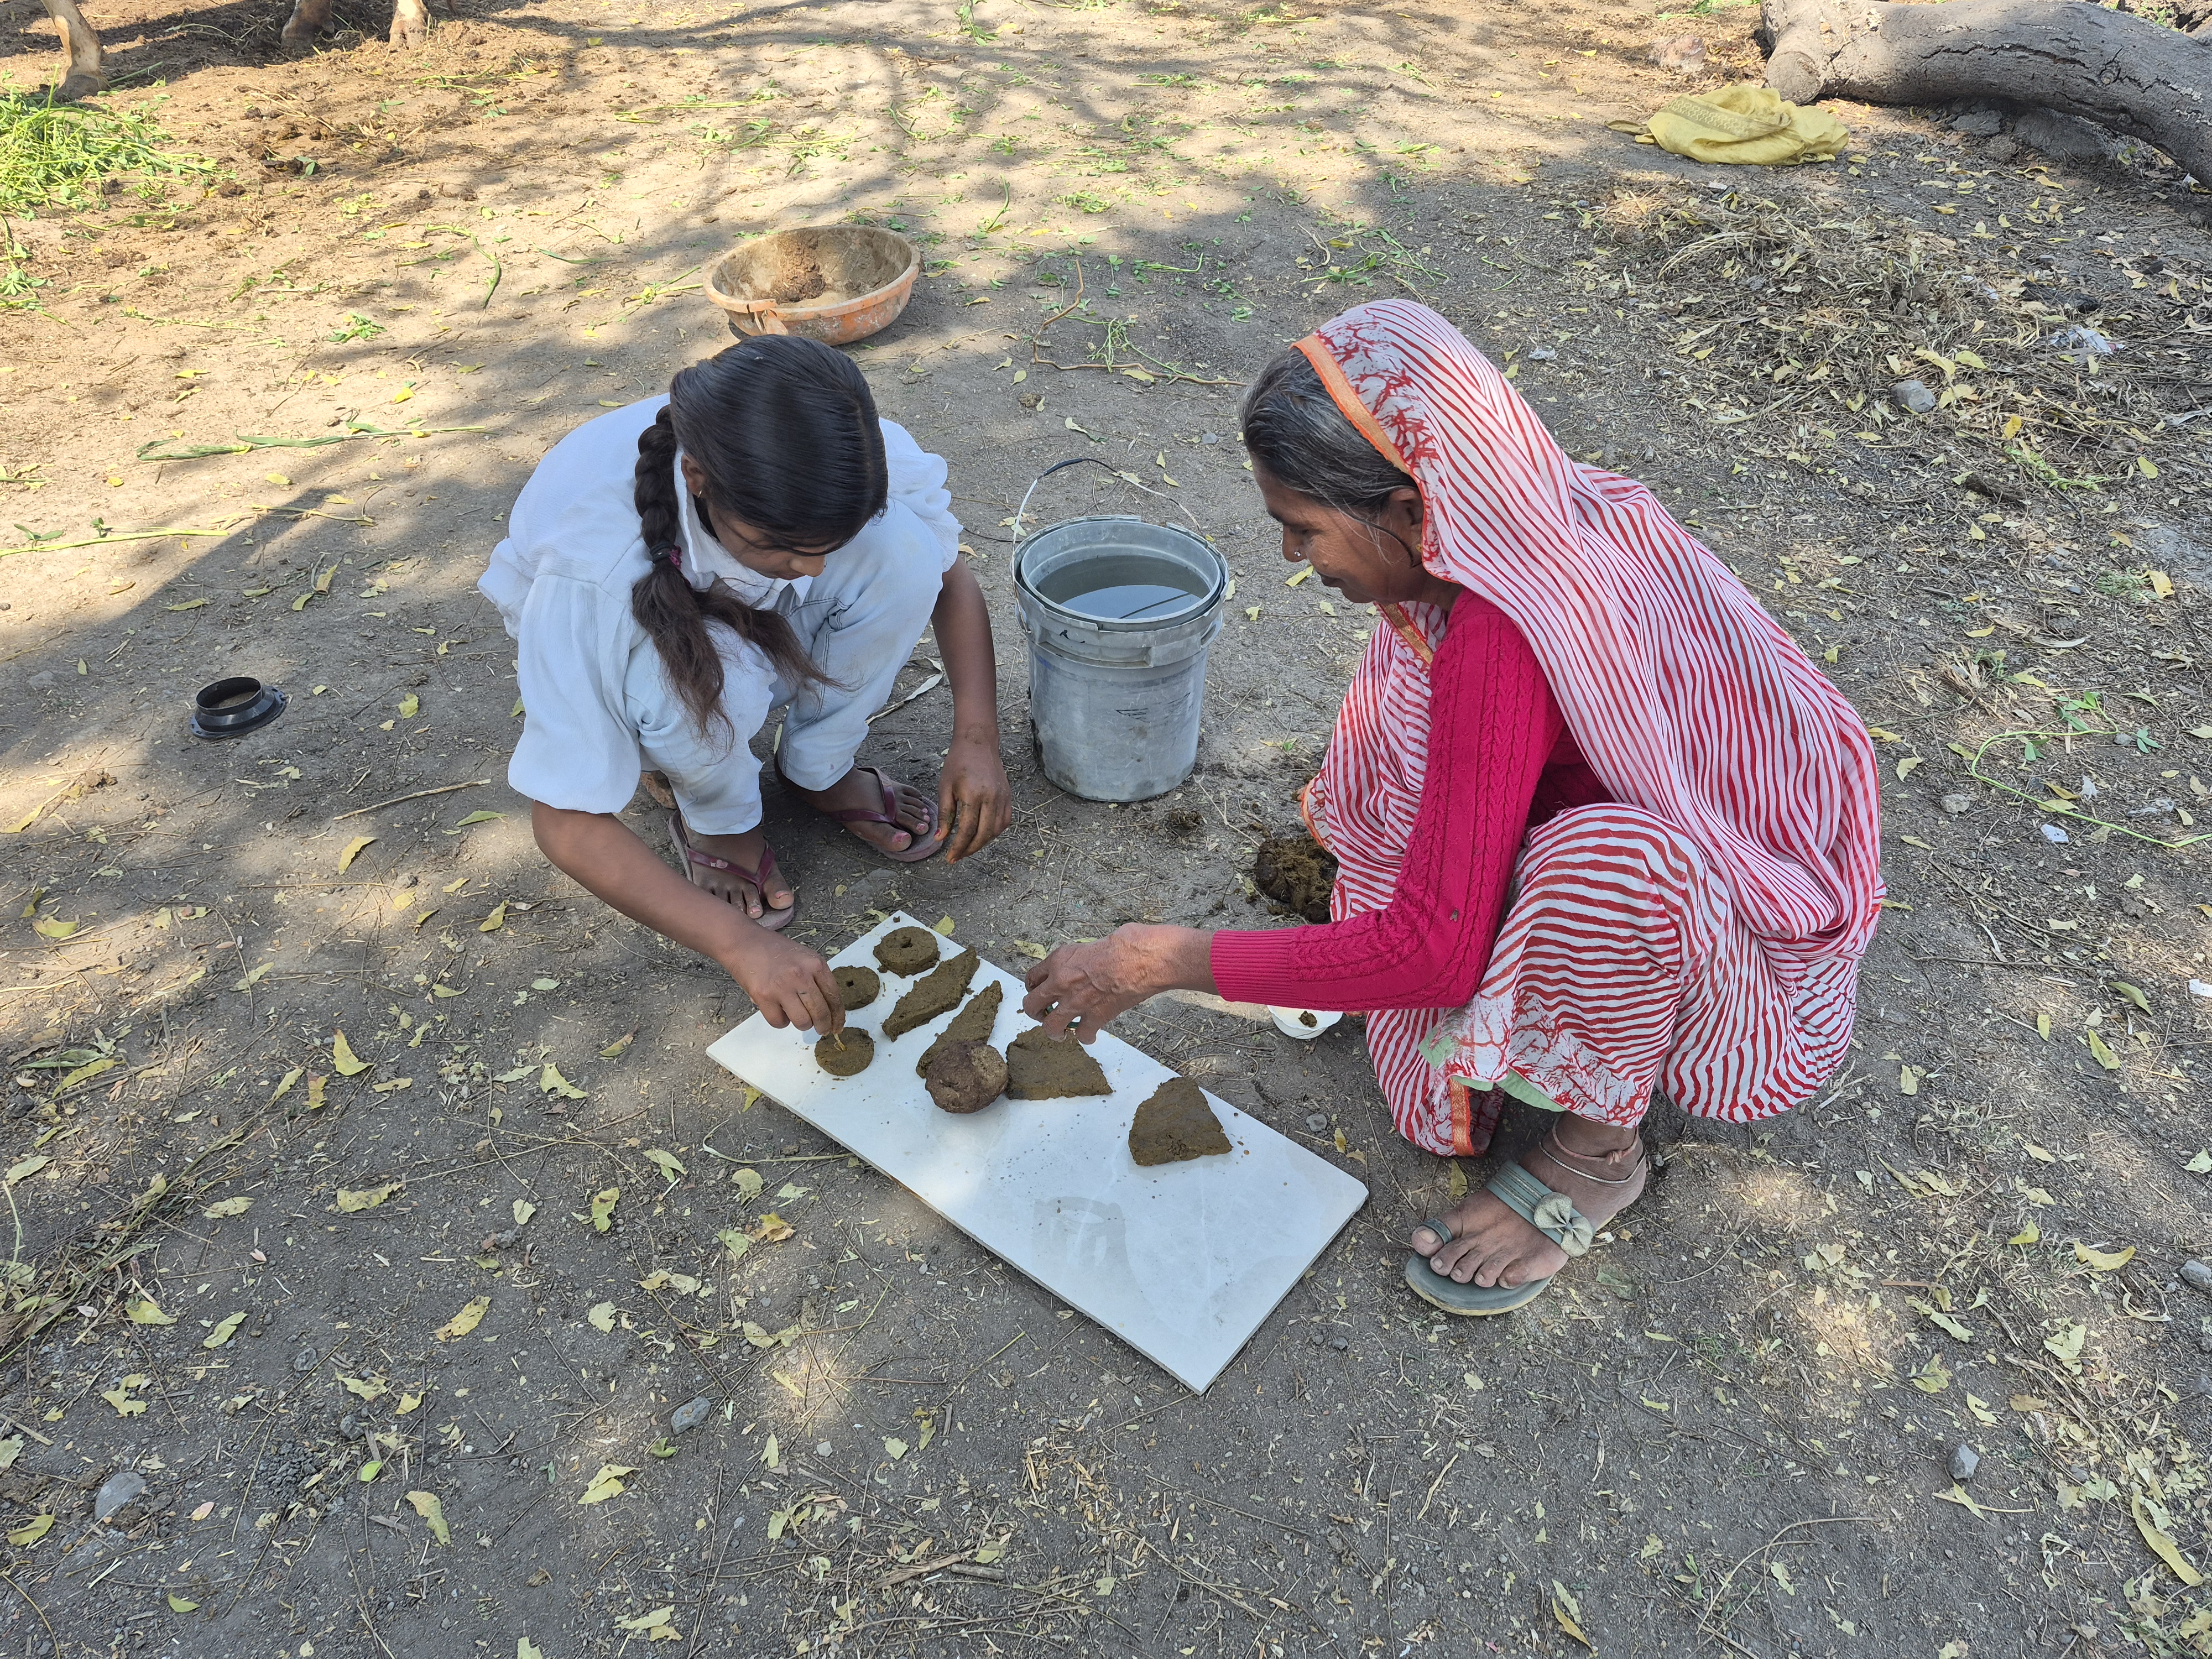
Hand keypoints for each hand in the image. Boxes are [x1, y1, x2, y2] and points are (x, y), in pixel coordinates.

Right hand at [720, 930, 844, 1034]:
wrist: (744, 942)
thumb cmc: (774, 949)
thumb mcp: (804, 956)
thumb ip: (816, 977)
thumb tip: (828, 1007)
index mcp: (815, 964)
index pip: (834, 997)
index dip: (838, 1016)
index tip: (837, 1026)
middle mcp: (801, 975)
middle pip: (821, 1012)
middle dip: (823, 1026)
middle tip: (821, 1030)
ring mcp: (782, 986)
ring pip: (802, 1022)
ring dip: (802, 1024)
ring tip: (795, 1015)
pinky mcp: (763, 996)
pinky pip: (779, 1023)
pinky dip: (780, 1021)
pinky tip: (778, 1010)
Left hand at [937, 734, 1012, 863]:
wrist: (978, 744)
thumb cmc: (958, 762)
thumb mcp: (945, 787)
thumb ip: (945, 814)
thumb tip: (941, 838)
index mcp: (973, 795)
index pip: (967, 830)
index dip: (958, 847)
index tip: (950, 857)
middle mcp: (991, 798)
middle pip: (983, 834)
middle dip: (970, 849)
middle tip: (958, 857)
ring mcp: (1002, 798)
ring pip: (996, 830)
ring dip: (982, 842)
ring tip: (968, 847)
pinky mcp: (1008, 797)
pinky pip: (1005, 821)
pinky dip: (995, 832)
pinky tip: (983, 835)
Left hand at [1023, 924, 1201, 1041]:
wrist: (1144, 958)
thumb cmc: (1126, 944)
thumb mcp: (1092, 944)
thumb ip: (1080, 958)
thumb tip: (1084, 964)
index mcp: (1059, 960)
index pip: (1032, 977)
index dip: (1034, 987)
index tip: (1039, 992)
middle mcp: (1061, 982)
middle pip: (1032, 1005)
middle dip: (1035, 1013)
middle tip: (1043, 1015)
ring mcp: (1077, 1002)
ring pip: (1051, 1026)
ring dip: (1054, 1032)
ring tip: (1060, 1034)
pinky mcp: (1096, 1016)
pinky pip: (1082, 1035)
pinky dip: (1086, 1038)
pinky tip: (1090, 1036)